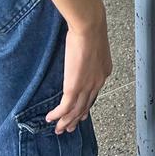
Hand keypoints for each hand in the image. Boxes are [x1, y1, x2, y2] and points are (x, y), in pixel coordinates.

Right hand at [45, 13, 111, 134]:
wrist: (90, 26)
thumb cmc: (91, 28)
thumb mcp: (94, 44)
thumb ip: (90, 54)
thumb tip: (82, 53)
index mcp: (104, 72)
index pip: (94, 94)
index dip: (86, 105)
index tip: (80, 112)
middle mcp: (98, 83)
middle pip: (86, 106)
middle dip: (76, 119)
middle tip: (68, 127)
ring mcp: (86, 87)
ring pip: (75, 111)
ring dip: (66, 122)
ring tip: (58, 129)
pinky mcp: (74, 87)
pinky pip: (65, 107)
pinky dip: (57, 115)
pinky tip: (50, 118)